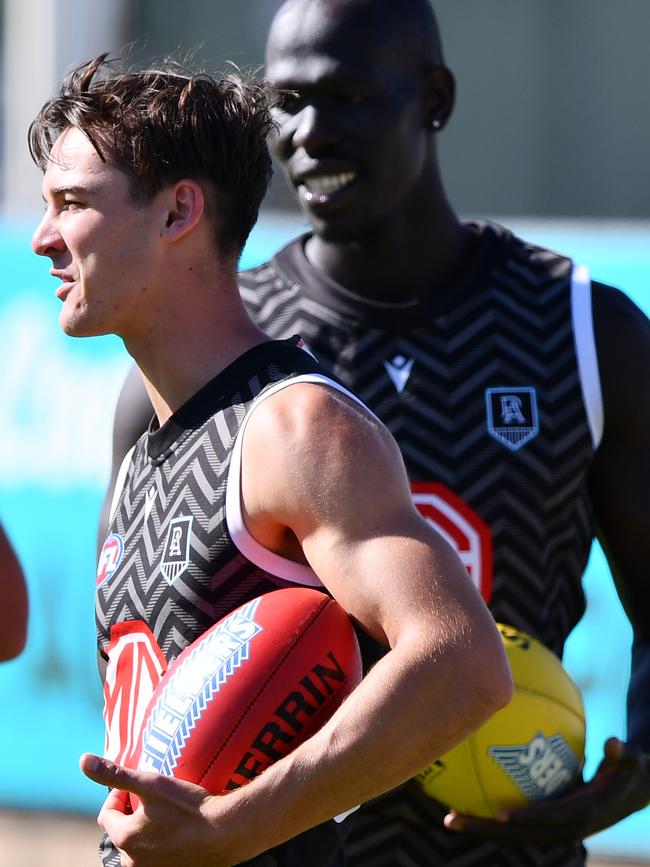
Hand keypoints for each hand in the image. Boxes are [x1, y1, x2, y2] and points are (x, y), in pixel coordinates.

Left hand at [80, 753, 234, 866]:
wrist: (226, 833)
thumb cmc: (188, 807)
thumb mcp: (151, 783)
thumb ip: (116, 774)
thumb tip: (83, 761)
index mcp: (125, 838)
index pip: (106, 814)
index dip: (119, 795)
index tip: (136, 785)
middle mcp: (133, 861)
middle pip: (122, 832)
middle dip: (132, 814)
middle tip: (153, 798)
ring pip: (139, 846)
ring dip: (146, 829)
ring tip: (166, 812)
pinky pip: (157, 856)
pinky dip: (161, 842)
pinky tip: (178, 828)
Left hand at [443, 738, 649, 846]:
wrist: (630, 793)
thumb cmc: (626, 770)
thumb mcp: (629, 762)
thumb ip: (621, 754)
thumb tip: (613, 743)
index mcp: (581, 814)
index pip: (549, 820)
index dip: (526, 819)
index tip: (498, 815)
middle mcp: (562, 828)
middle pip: (519, 834)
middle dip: (485, 830)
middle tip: (451, 819)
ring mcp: (552, 829)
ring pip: (512, 834)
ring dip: (480, 827)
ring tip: (449, 816)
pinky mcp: (546, 824)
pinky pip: (515, 824)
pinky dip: (490, 818)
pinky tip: (463, 799)